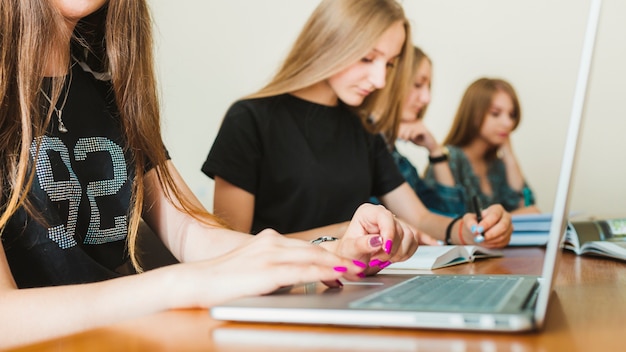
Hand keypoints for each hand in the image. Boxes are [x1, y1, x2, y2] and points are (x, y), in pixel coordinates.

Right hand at [177, 229, 364, 307]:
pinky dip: (322, 272)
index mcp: (269, 240)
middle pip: (315, 249)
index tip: (345, 264)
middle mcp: (272, 242)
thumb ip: (275, 268)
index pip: (307, 247)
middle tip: (358, 266)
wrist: (197, 282)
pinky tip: (335, 275)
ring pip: (312, 257)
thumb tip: (298, 278)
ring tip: (354, 271)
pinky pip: (302, 270)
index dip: (329, 255)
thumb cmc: (223, 279)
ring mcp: (270, 255)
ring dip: (337, 265)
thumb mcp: (254, 268)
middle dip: (339, 258)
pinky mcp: (267, 270)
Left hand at [324, 204, 417, 274]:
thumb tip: (377, 241)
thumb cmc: (349, 251)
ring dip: (399, 253)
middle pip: (400, 230)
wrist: (354, 259)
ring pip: (410, 237)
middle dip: (390, 250)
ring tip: (383, 259)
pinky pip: (414, 243)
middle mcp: (383, 215)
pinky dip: (405, 254)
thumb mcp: (349, 249)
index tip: (386, 248)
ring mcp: (395, 224)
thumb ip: (361, 244)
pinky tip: (394, 258)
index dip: (389, 232)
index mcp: (367, 212)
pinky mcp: (403, 233)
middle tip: (376, 259)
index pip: (385, 217)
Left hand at [397, 120, 437, 150]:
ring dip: (406, 136)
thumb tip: (395, 134)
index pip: (402, 124)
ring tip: (406, 140)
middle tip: (402, 139)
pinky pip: (415, 131)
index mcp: (412, 123)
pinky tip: (413, 138)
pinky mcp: (424, 129)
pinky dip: (412, 136)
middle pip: (405, 125)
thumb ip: (403, 135)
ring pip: (409, 128)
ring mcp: (421, 125)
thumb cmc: (419, 141)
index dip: (398, 130)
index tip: (397, 137)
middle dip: (401, 133)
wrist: (430, 146)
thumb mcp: (409, 138)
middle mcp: (416, 122)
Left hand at [461, 204, 512, 247]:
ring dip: (490, 240)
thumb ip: (470, 222)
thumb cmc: (474, 222)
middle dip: (490, 234)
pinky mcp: (508, 237)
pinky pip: (502, 243)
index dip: (487, 223)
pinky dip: (492, 244)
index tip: (479, 229)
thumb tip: (474, 229)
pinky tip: (485, 242)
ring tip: (480, 240)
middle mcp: (506, 217)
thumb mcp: (468, 219)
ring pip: (502, 236)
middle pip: (503, 226)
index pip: (494, 215)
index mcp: (497, 209)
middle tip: (480, 238)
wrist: (477, 232)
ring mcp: (509, 228)